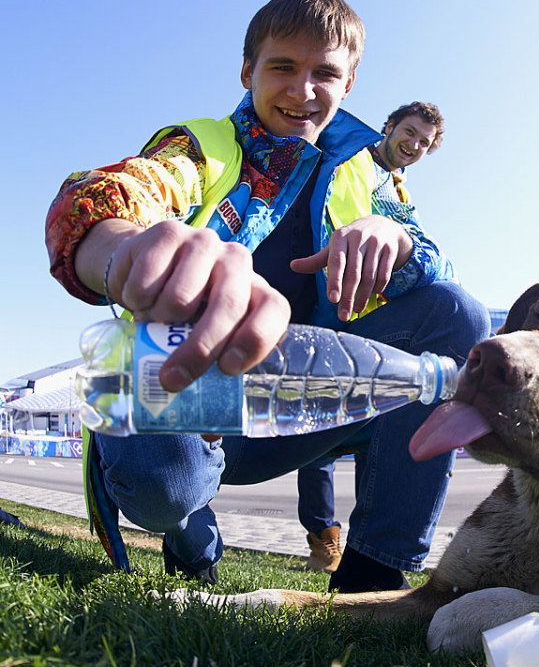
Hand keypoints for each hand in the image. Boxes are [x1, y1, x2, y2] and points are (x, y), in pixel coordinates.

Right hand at [88, 219, 290, 391]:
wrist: (143, 268)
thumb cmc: (183, 319)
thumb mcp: (202, 345)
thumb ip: (211, 380)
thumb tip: (211, 435)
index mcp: (260, 294)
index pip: (275, 311)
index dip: (256, 340)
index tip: (227, 370)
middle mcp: (240, 265)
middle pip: (230, 305)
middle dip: (200, 349)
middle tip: (172, 380)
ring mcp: (206, 244)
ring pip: (183, 295)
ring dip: (160, 320)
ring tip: (154, 324)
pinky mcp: (168, 232)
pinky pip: (148, 277)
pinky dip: (136, 298)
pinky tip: (139, 300)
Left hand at [290, 215, 413, 320]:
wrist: (383, 225)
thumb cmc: (352, 241)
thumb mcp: (334, 247)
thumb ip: (316, 260)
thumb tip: (293, 266)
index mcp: (340, 237)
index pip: (337, 261)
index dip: (334, 281)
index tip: (332, 300)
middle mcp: (359, 238)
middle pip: (354, 273)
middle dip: (348, 297)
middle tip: (343, 316)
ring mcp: (376, 243)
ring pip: (370, 276)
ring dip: (363, 296)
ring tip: (356, 310)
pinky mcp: (390, 250)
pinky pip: (384, 274)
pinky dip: (378, 288)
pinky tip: (372, 296)